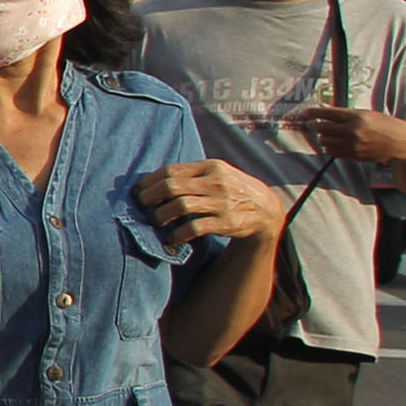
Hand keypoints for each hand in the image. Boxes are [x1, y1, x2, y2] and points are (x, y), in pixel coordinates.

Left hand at [133, 158, 280, 245]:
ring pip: (179, 206)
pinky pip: (193, 228)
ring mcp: (221, 203)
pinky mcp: (226, 222)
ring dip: (161, 216)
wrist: (266, 210)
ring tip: (156, 221)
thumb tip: (154, 181)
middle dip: (149, 198)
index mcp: (211, 167)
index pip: (171, 171)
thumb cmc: (233, 190)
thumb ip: (192, 175)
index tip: (138, 191)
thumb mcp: (218, 173)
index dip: (149, 182)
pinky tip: (171, 238)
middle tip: (142, 206)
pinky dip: (177, 234)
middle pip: (171, 187)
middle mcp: (215, 182)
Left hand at [294, 104, 405, 168]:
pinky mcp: (354, 155)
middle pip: (322, 128)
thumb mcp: (367, 114)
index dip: (314, 113)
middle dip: (314, 125)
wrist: (400, 143)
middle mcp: (353, 131)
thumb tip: (324, 110)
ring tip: (327, 133)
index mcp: (357, 117)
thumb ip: (346, 114)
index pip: (328, 113)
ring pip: (325, 141)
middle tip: (312, 123)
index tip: (306, 113)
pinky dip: (330, 146)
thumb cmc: (384, 125)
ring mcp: (353, 144)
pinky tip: (334, 142)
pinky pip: (332, 151)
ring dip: (323, 137)